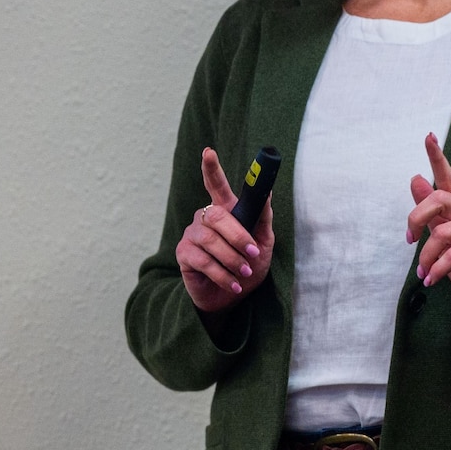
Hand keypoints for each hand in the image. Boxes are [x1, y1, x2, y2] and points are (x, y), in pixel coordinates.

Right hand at [174, 148, 273, 312]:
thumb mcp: (264, 243)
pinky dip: (222, 274)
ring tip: (245, 273)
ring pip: (210, 240)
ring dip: (232, 259)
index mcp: (225, 211)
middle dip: (238, 236)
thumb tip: (266, 192)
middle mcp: (205, 218)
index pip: (215, 185)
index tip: (208, 151)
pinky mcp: (184, 254)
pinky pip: (202, 260)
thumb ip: (263, 218)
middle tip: (253, 254)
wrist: (231, 298)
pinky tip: (233, 284)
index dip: (212, 168)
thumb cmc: (248, 266)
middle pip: (217, 215)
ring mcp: (192, 235)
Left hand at [407, 133, 450, 310]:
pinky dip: (438, 269)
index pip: (448, 176)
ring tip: (424, 273)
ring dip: (427, 257)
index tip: (428, 136)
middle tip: (409, 239)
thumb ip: (430, 211)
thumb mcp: (443, 237)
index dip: (437, 156)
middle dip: (417, 217)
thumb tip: (416, 178)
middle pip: (440, 198)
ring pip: (443, 233)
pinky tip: (433, 279)